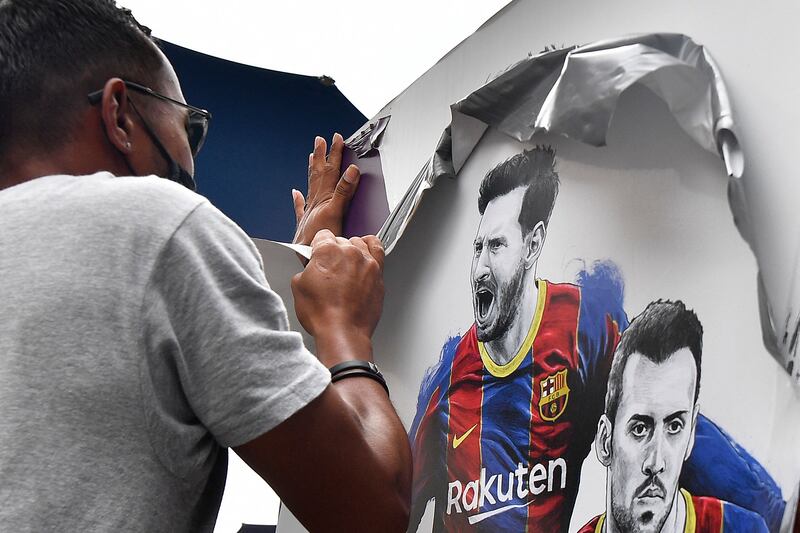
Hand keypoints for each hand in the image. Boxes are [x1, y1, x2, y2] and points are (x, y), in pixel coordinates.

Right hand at [291, 230, 384, 350]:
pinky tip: (366, 251)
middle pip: (341, 240)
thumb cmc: (323, 314)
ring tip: (345, 266)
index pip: (322, 235)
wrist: (342, 332)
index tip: (317, 255)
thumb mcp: (299, 287)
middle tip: (329, 270)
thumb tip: (311, 268)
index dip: (318, 247)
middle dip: (334, 252)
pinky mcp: (378, 273)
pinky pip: (378, 250)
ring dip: (351, 251)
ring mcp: (366, 262)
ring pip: (358, 244)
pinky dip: (371, 247)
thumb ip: (307, 269)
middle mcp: (349, 252)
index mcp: (327, 251)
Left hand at [293, 134, 359, 245]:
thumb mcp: (336, 213)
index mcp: (324, 197)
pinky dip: (298, 198)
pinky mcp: (304, 223)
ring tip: (311, 157)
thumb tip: (351, 172)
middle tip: (320, 141)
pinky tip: (295, 192)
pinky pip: (300, 206)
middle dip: (321, 156)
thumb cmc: (318, 239)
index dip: (334, 154)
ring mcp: (308, 212)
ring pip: (310, 185)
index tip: (337, 139)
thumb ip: (344, 192)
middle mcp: (315, 202)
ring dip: (312, 170)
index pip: (330, 170)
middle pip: (318, 173)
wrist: (303, 256)